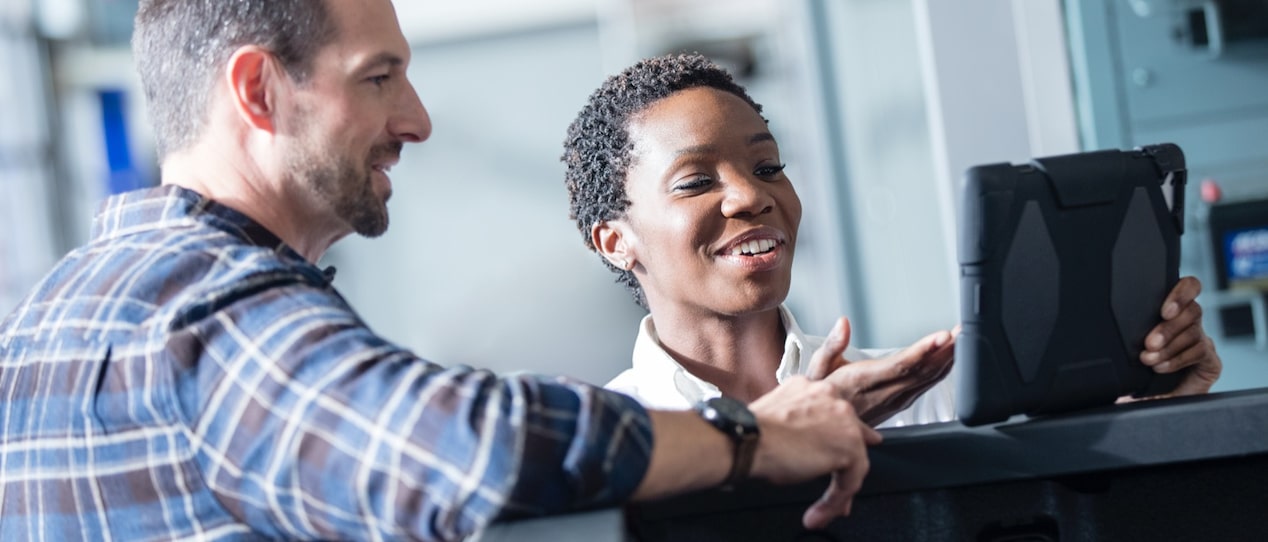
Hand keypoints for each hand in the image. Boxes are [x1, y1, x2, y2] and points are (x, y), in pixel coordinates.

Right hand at [747, 376, 882, 529]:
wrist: (745, 440)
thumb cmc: (749, 433)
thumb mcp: (776, 418)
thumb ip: (796, 423)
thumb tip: (803, 446)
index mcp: (810, 388)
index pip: (833, 413)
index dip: (838, 435)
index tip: (837, 450)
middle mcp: (830, 397)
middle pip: (848, 434)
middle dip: (843, 463)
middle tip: (836, 490)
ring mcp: (843, 420)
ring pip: (853, 460)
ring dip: (838, 489)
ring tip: (823, 510)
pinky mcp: (849, 446)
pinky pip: (850, 481)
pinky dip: (835, 501)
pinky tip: (820, 513)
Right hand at [806, 317, 956, 425]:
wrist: (823, 428)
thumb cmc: (820, 395)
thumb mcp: (817, 368)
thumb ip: (832, 344)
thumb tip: (843, 324)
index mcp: (862, 381)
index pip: (899, 366)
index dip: (923, 351)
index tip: (941, 336)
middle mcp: (882, 394)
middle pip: (920, 372)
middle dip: (945, 350)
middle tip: (962, 330)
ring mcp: (894, 401)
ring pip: (927, 380)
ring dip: (947, 359)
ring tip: (962, 338)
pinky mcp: (900, 404)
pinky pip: (926, 386)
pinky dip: (942, 370)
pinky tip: (951, 358)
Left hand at [1137, 276, 1221, 396]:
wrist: (1152, 399)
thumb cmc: (1138, 371)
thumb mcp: (1130, 347)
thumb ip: (1130, 333)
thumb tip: (1112, 327)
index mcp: (1173, 312)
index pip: (1188, 287)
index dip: (1181, 293)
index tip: (1164, 311)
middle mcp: (1190, 323)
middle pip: (1192, 310)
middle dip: (1168, 327)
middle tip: (1149, 343)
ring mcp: (1202, 341)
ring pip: (1193, 332)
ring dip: (1169, 346)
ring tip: (1149, 359)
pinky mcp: (1210, 360)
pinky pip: (1200, 352)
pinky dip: (1178, 359)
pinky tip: (1162, 367)